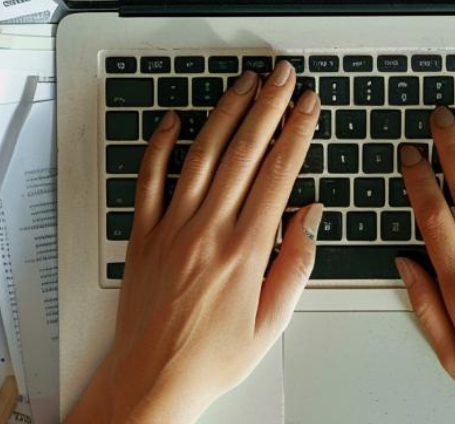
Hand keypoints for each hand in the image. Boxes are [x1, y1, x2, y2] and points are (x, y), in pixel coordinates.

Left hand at [65, 61, 322, 423]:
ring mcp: (172, 228)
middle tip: (283, 76)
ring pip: (202, 155)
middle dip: (268, 106)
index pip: (279, 173)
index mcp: (244, 250)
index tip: (309, 105)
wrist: (153, 378)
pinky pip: (149, 178)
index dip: (297, 131)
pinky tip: (173, 120)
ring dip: (225, 113)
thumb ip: (295, 262)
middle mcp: (208, 230)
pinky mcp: (143, 234)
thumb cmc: (212, 357)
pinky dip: (160, 145)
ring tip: (244, 84)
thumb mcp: (272, 321)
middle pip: (244, 152)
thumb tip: (311, 215)